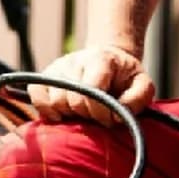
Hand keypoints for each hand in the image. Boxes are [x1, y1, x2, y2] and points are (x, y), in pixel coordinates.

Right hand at [29, 46, 154, 123]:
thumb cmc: (125, 77)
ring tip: (83, 112)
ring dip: (70, 115)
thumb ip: (137, 99)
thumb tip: (116, 115)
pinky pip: (36, 96)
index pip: (91, 91)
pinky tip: (62, 115)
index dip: (100, 112)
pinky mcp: (44, 77)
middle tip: (98, 116)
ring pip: (55, 103)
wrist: (109, 59)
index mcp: (99, 59)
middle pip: (72, 100)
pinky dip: (46, 110)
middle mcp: (73, 61)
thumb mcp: (143, 84)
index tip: (110, 118)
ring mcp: (56, 68)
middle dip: (87, 115)